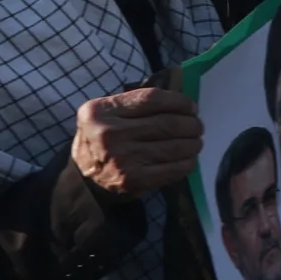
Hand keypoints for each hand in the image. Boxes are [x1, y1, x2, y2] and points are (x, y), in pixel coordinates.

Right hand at [71, 88, 202, 198]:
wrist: (84, 176)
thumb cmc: (102, 138)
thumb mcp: (106, 114)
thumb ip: (135, 104)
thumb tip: (180, 102)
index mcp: (101, 111)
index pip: (152, 99)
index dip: (179, 102)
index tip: (191, 107)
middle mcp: (110, 133)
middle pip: (167, 123)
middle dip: (191, 124)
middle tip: (197, 126)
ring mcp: (122, 159)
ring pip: (174, 146)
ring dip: (193, 143)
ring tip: (195, 141)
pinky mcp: (134, 180)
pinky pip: (173, 169)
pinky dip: (187, 163)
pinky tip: (188, 159)